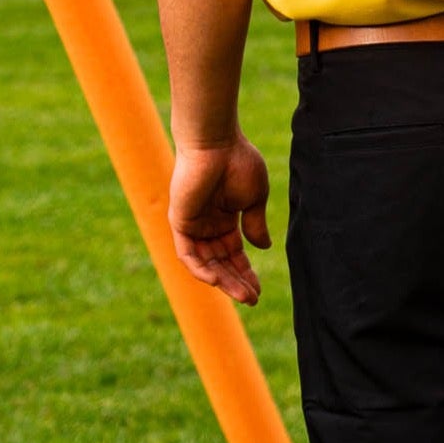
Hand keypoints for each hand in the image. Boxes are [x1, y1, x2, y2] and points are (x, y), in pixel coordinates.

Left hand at [169, 134, 270, 305]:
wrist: (217, 143)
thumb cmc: (238, 163)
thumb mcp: (254, 198)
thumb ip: (255, 224)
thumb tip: (263, 247)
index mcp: (225, 218)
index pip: (234, 253)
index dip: (246, 271)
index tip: (259, 289)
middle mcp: (207, 225)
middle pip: (221, 262)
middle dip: (237, 281)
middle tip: (253, 299)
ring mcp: (193, 225)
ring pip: (206, 263)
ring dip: (223, 281)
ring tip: (243, 295)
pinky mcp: (180, 222)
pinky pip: (187, 254)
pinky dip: (201, 269)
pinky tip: (218, 280)